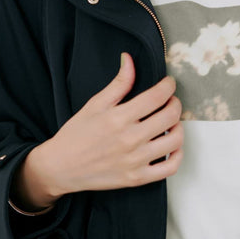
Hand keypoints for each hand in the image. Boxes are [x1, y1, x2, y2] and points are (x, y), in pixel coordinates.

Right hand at [13, 53, 183, 206]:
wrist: (61, 167)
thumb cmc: (76, 134)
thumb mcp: (95, 104)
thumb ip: (118, 83)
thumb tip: (129, 60)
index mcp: (119, 118)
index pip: (157, 96)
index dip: (168, 86)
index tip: (168, 83)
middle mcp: (130, 139)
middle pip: (170, 116)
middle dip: (175, 103)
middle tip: (170, 101)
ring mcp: (135, 160)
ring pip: (175, 140)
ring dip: (178, 127)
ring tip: (170, 123)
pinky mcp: (137, 178)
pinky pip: (170, 168)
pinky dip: (178, 155)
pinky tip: (172, 146)